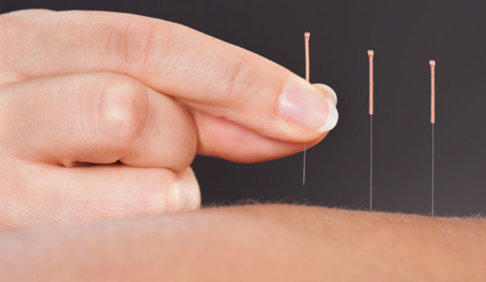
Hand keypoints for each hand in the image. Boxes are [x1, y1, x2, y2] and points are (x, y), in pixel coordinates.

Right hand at [0, 9, 337, 228]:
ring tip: (118, 186)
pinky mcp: (15, 239)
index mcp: (31, 46)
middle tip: (162, 152)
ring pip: (146, 183)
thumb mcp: (116, 95)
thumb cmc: (57, 140)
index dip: (245, 79)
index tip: (316, 111)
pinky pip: (132, 237)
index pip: (149, 44)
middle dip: (179, 138)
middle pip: (137, 109)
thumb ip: (205, 103)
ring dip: (165, 190)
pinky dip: (146, 229)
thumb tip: (309, 113)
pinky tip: (104, 218)